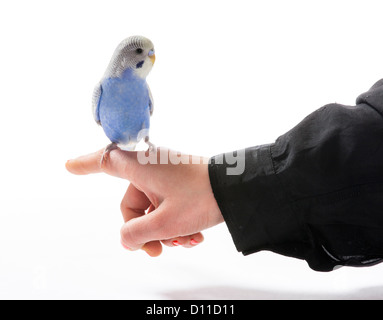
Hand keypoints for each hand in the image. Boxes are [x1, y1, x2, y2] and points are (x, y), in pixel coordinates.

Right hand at [65, 148, 223, 256]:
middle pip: (132, 205)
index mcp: (141, 167)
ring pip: (152, 209)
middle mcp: (151, 167)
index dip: (86, 165)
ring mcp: (167, 175)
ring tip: (185, 241)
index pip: (105, 162)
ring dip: (165, 230)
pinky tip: (193, 237)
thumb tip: (126, 240)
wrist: (239, 189)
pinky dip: (176, 223)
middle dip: (145, 231)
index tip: (69, 167)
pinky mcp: (180, 182)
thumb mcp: (166, 222)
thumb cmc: (203, 197)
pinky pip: (168, 206)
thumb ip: (137, 233)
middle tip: (158, 251)